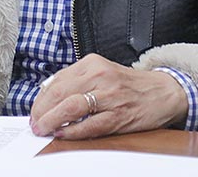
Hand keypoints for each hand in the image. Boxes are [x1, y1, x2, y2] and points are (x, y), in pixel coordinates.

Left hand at [29, 53, 188, 138]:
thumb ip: (76, 80)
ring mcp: (109, 95)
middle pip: (59, 93)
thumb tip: (47, 95)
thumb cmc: (128, 85)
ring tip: (43, 129)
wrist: (163, 92)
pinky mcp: (119, 115)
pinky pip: (90, 125)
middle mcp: (100, 76)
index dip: (40, 99)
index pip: (56, 81)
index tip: (34, 112)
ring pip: (71, 107)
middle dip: (42, 111)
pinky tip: (63, 133)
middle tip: (34, 124)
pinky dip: (72, 131)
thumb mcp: (101, 72)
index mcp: (92, 63)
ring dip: (52, 120)